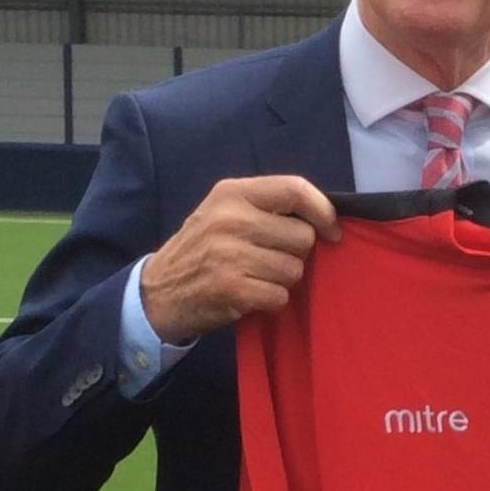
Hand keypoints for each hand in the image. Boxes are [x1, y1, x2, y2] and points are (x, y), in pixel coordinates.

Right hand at [140, 176, 339, 342]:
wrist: (158, 292)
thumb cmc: (203, 248)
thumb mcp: (226, 211)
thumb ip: (269, 208)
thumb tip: (326, 219)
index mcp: (233, 193)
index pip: (295, 189)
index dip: (323, 211)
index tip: (332, 231)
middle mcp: (230, 219)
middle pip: (302, 237)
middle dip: (296, 253)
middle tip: (269, 259)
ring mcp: (229, 254)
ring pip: (294, 269)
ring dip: (283, 280)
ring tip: (255, 276)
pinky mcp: (231, 288)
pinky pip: (280, 296)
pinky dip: (271, 301)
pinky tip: (249, 295)